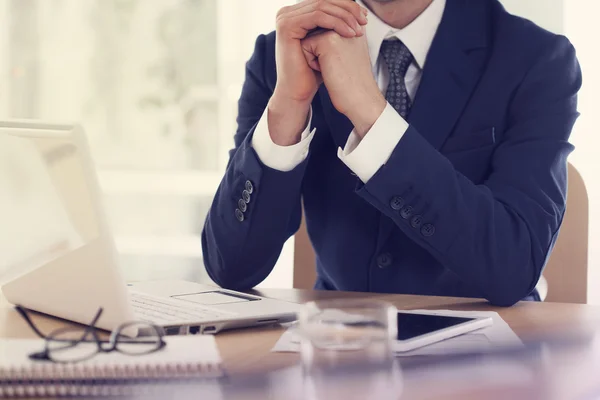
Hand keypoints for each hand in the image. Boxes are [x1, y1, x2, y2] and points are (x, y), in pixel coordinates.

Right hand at [268, 0, 367, 145]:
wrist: (298, 90)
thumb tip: (358, 10)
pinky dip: (336, 23)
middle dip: (348, 9)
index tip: (364, 18)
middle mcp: (288, 13)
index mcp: (296, 13)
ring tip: (358, 30)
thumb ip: (336, 25)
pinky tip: (349, 33)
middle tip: (364, 21)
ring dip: (344, 17)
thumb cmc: (313, 72)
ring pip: (322, 7)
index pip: (325, 1)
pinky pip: (317, 17)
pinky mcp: (286, 26)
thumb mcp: (328, 43)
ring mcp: (285, 18)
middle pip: (324, 1)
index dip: (347, 6)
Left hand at [301, 31, 386, 137]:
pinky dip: (311, 62)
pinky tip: (328, 70)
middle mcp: (348, 23)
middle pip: (315, 33)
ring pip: (309, 38)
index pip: (324, 30)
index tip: (342, 64)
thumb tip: (317, 35)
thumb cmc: (354, 82)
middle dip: (319, 52)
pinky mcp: (326, 40)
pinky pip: (305, 46)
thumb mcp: (348, 54)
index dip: (325, 50)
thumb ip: (337, 38)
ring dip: (315, 56)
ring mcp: (338, 29)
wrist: (361, 98)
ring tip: (333, 67)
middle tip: (338, 66)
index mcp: (354, 25)